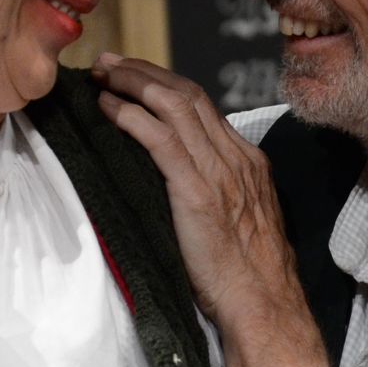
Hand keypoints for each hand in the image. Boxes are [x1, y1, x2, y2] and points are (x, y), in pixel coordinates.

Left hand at [90, 54, 295, 322]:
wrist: (264, 305)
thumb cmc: (247, 276)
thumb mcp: (239, 220)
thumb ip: (217, 192)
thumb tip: (178, 182)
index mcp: (247, 160)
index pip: (202, 105)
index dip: (165, 84)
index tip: (134, 76)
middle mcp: (235, 157)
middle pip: (188, 93)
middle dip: (145, 72)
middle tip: (111, 61)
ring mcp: (219, 172)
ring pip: (174, 106)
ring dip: (133, 83)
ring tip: (103, 75)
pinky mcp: (198, 192)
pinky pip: (161, 140)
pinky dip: (132, 118)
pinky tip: (109, 109)